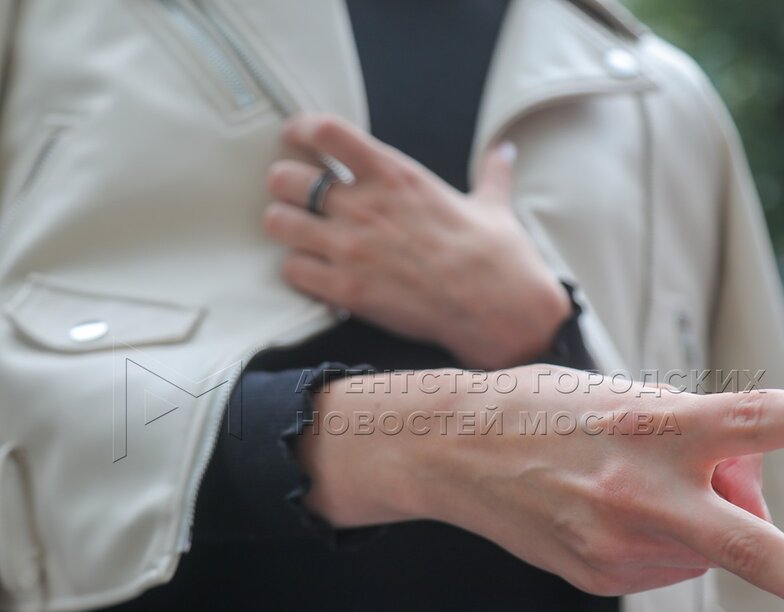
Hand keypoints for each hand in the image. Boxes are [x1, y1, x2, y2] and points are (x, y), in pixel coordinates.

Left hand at [262, 113, 571, 368]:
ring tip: (301, 236)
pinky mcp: (345, 290)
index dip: (302, 131)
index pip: (326, 131)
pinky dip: (299, 270)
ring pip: (278, 223)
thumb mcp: (494, 203)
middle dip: (286, 187)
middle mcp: (364, 205)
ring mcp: (350, 248)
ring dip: (286, 228)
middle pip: (285, 178)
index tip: (299, 138)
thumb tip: (505, 151)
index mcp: (394, 174)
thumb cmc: (497, 256)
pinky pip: (292, 269)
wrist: (498, 308)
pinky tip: (316, 273)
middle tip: (297, 198)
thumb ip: (491, 172)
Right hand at [295, 367, 783, 611]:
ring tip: (631, 482)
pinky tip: (610, 511)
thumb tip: (748, 497)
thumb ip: (698, 433)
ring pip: (709, 549)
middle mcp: (636, 491)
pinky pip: (668, 566)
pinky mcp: (599, 578)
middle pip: (747, 545)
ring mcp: (614, 545)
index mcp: (647, 426)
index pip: (742, 418)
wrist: (452, 452)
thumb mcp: (628, 395)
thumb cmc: (549, 407)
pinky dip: (662, 540)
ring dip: (701, 519)